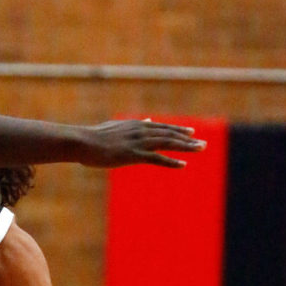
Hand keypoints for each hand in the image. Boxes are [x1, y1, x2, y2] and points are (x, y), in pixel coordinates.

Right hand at [82, 120, 206, 168]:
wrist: (81, 142)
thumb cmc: (93, 138)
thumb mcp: (115, 127)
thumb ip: (133, 126)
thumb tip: (146, 121)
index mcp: (135, 125)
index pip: (162, 127)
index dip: (177, 130)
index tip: (191, 132)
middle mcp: (140, 131)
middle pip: (169, 134)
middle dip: (188, 139)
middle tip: (203, 144)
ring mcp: (137, 143)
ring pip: (167, 143)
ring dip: (185, 147)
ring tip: (200, 149)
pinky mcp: (133, 155)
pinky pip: (156, 158)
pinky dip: (171, 161)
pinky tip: (183, 165)